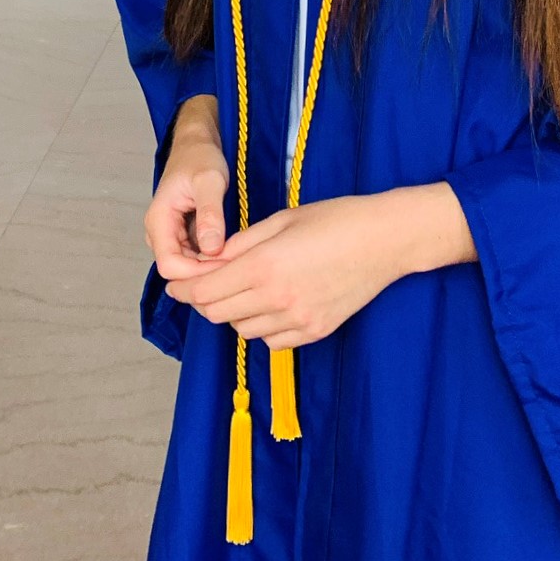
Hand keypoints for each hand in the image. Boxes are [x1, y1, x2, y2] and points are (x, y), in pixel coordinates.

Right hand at [144, 95, 229, 279]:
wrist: (196, 144)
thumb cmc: (200, 157)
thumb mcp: (210, 180)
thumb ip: (210, 214)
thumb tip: (211, 248)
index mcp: (158, 220)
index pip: (170, 266)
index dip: (197, 273)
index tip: (225, 265)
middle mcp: (159, 232)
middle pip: (178, 271)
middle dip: (205, 273)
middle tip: (236, 264)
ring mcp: (169, 235)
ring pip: (186, 267)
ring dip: (209, 267)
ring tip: (235, 257)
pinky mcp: (181, 235)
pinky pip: (193, 257)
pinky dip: (210, 258)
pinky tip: (229, 251)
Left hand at [161, 194, 407, 350]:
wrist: (384, 241)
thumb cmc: (335, 220)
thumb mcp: (281, 220)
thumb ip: (242, 244)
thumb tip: (211, 260)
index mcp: (264, 266)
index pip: (206, 291)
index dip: (184, 288)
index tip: (175, 282)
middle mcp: (277, 299)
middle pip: (218, 314)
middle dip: (205, 299)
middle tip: (206, 282)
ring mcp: (298, 320)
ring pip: (243, 330)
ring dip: (234, 312)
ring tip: (246, 289)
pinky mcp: (315, 332)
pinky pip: (272, 340)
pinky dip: (262, 326)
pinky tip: (272, 303)